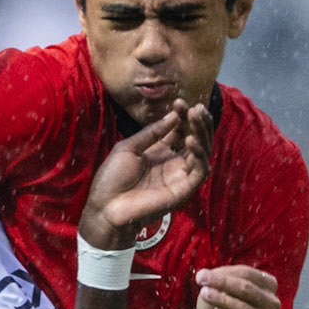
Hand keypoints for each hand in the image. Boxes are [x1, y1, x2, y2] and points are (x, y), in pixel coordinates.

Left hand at [80, 100, 213, 248]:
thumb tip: (174, 115)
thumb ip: (152, 133)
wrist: (106, 206)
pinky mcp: (184, 190)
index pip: (179, 130)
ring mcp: (180, 176)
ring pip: (201, 152)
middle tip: (196, 107)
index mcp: (160, 152)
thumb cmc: (112, 178)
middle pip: (195, 139)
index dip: (182, 116)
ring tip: (196, 117)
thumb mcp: (129, 147)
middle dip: (197, 122)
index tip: (180, 102)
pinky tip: (191, 140)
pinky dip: (199, 154)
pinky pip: (200, 171)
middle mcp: (173, 162)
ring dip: (202, 133)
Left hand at [195, 264, 276, 308]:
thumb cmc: (217, 306)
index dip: (225, 274)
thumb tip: (214, 276)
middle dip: (223, 284)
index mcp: (267, 285)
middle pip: (249, 289)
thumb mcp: (216, 286)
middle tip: (202, 283)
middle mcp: (271, 303)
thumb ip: (221, 277)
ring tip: (206, 296)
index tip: (201, 276)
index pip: (249, 275)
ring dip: (225, 302)